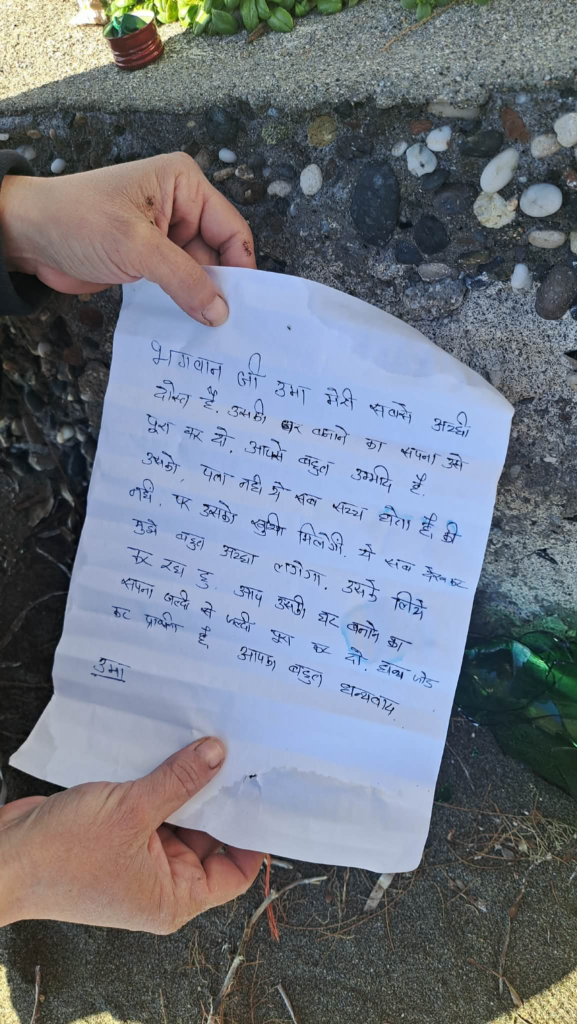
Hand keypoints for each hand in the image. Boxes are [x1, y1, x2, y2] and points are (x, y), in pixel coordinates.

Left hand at [0, 153, 255, 325]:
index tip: (243, 306)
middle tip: (227, 327)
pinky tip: (187, 326)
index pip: (231, 229)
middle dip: (220, 288)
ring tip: (209, 332)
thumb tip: (219, 311)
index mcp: (184, 184)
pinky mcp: (149, 260)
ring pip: (200, 274)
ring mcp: (165, 235)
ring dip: (200, 300)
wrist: (28, 235)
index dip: (240, 268)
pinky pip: (178, 285)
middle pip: (219, 254)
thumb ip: (183, 279)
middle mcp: (180, 206)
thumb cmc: (75, 220)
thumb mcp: (136, 246)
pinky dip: (182, 304)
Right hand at [0, 738, 261, 932]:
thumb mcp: (132, 811)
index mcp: (174, 896)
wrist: (5, 857)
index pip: (235, 871)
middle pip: (209, 836)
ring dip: (188, 784)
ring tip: (208, 742)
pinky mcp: (118, 833)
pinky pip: (153, 805)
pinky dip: (161, 781)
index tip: (268, 794)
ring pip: (180, 815)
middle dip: (219, 796)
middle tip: (241, 754)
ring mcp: (138, 857)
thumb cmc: (62, 857)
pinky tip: (171, 749)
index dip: (253, 834)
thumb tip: (218, 755)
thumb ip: (179, 781)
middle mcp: (161, 881)